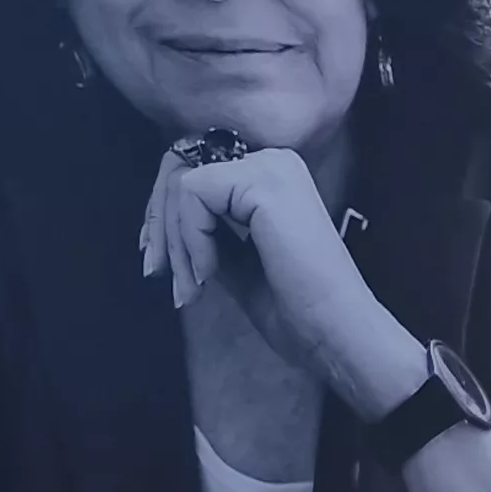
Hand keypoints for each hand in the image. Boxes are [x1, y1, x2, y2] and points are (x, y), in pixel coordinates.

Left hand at [143, 146, 422, 418]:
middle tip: (159, 275)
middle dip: (160, 227)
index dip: (165, 216)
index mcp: (271, 176)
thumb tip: (162, 224)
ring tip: (193, 285)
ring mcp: (270, 166)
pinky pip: (193, 194)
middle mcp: (273, 160)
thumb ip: (208, 235)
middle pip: (182, 170)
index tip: (156, 261)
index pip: (196, 172)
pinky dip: (190, 236)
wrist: (335, 331)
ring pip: (182, 183)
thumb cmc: (295, 309)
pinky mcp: (263, 182)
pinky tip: (211, 271)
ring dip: (175, 240)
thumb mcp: (236, 264)